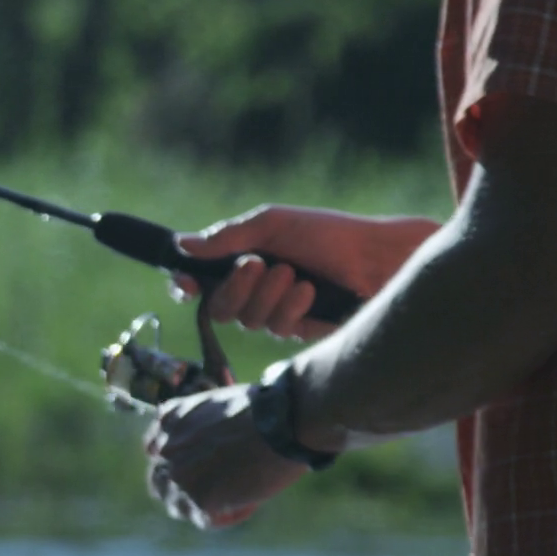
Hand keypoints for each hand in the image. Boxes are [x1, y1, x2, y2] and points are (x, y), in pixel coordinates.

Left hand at [144, 384, 307, 529]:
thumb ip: (201, 423)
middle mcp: (165, 449)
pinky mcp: (199, 499)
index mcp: (169, 421)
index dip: (174, 461)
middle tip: (209, 494)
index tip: (194, 467)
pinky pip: (205, 520)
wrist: (282, 423)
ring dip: (199, 509)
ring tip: (227, 506)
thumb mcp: (218, 404)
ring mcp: (179, 476)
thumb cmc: (264, 410)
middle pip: (160, 482)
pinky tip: (245, 508)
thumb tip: (207, 440)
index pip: (154, 450)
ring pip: (178, 506)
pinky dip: (225, 518)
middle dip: (181, 489)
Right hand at [170, 205, 437, 340]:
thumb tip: (181, 244)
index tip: (187, 282)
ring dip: (269, 294)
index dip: (186, 285)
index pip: (200, 281)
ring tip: (296, 273)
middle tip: (256, 264)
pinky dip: (291, 306)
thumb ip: (227, 236)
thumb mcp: (272, 224)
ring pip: (247, 320)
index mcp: (242, 261)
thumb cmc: (327, 234)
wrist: (375, 257)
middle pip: (217, 308)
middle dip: (234, 288)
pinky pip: (276, 328)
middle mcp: (254, 291)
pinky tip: (311, 292)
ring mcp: (275, 313)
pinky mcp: (298, 331)